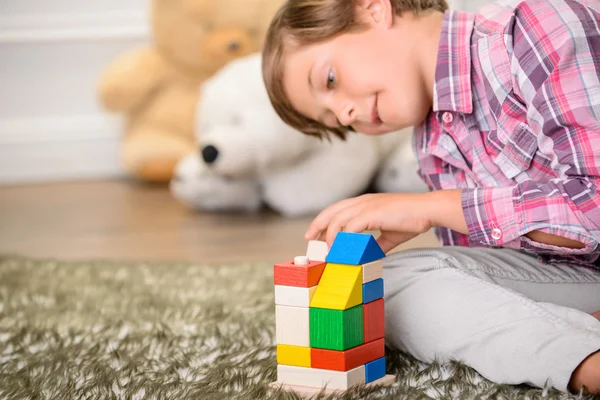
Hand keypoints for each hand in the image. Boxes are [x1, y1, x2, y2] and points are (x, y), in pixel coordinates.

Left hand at [304, 193, 433, 252]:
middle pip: (331, 212)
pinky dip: (344, 239)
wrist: (428, 210)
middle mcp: (362, 201)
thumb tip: (368, 257)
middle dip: (317, 225)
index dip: (323, 220)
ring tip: (327, 252)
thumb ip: (376, 244)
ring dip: (330, 237)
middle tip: (309, 239)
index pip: (336, 209)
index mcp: (364, 202)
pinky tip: (342, 250)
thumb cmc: (412, 220)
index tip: (315, 233)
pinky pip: (350, 227)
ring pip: (337, 220)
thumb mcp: (390, 234)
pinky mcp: (372, 213)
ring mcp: (366, 206)